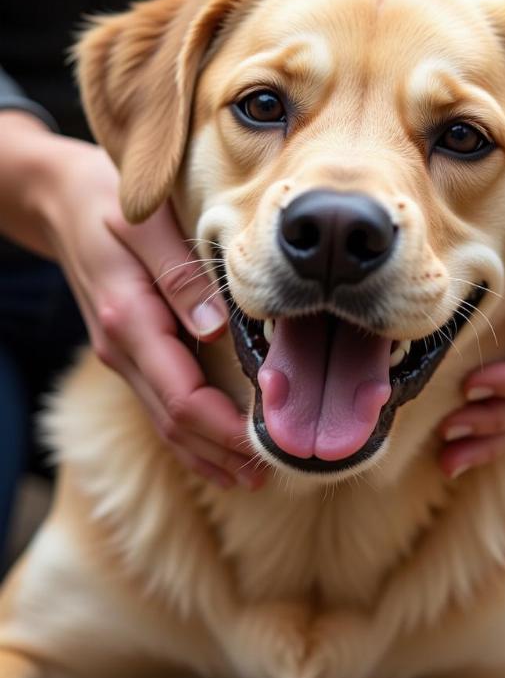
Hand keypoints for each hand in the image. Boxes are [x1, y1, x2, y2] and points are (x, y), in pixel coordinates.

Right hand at [0, 111, 262, 488]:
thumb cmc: (108, 204)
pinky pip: (158, 405)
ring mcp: (122, 355)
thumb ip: (181, 276)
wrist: (60, 202)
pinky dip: (187, 434)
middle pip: (175, 421)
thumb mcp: (145, 226)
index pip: (183, 397)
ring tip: (248, 476)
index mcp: (131, 321)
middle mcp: (123, 350)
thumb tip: (216, 328)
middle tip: (272, 472)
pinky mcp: (127, 352)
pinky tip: (210, 450)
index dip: (225, 429)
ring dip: (206, 452)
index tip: (266, 443)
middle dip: (222, 451)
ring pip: (165, 421)